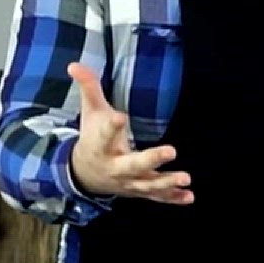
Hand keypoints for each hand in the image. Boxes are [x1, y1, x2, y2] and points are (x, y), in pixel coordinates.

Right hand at [65, 63, 193, 204]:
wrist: (85, 176)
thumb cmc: (91, 138)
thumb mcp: (89, 113)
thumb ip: (88, 88)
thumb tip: (74, 64)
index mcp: (100, 146)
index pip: (104, 135)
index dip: (111, 126)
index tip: (120, 117)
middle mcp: (114, 167)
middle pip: (132, 165)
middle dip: (151, 159)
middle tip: (171, 150)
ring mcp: (128, 182)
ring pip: (147, 184)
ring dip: (167, 183)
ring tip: (186, 177)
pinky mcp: (139, 191)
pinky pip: (156, 196)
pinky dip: (172, 198)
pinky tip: (189, 197)